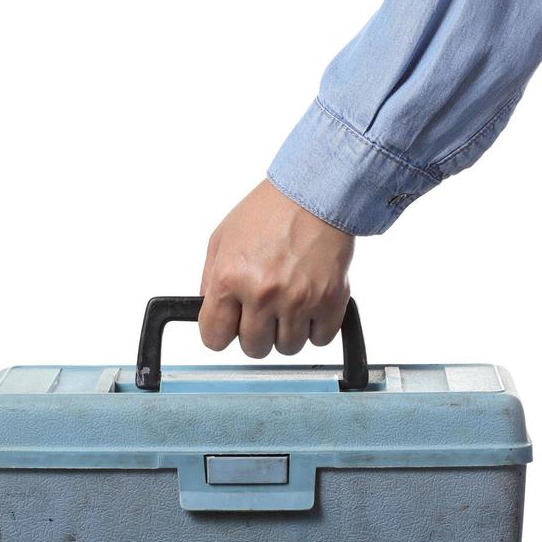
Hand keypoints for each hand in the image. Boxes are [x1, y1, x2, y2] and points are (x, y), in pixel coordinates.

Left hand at [199, 179, 353, 357]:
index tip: (227, 326)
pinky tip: (309, 305)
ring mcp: (299, 300)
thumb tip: (210, 313)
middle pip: (252, 348)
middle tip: (261, 311)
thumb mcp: (221, 240)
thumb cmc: (269, 212)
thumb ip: (210, 282)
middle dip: (254, 334)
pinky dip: (315, 328)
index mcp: (230, 279)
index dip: (220, 333)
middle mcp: (263, 294)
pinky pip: (320, 339)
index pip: (214, 338)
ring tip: (287, 304)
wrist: (315, 193)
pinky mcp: (331, 300)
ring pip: (287, 348)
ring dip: (285, 332)